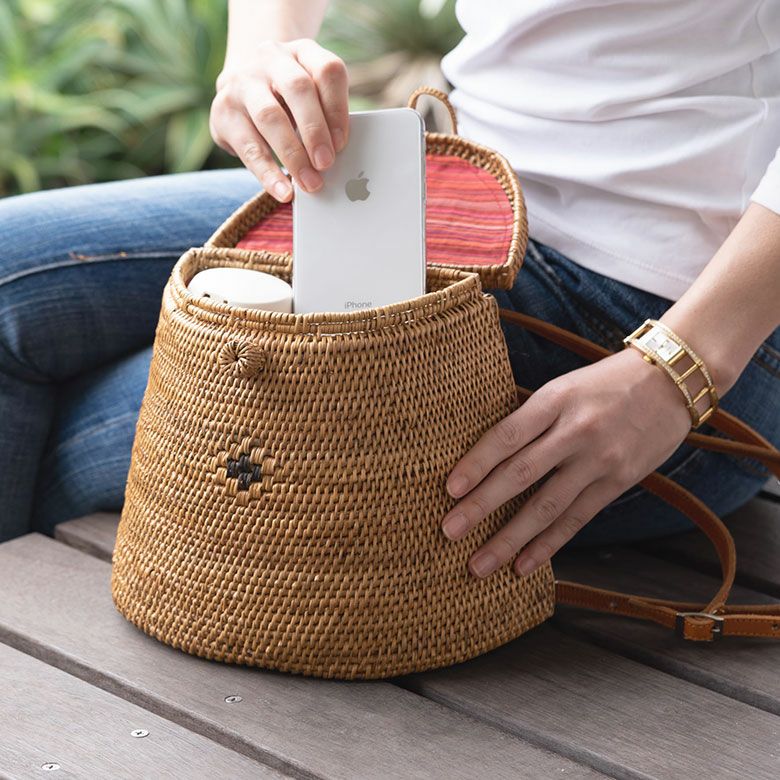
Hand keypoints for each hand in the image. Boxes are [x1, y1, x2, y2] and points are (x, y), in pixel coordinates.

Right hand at [209, 39, 348, 201]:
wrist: (241, 85)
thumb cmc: (288, 99)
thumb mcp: (310, 96)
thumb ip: (325, 117)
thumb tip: (337, 160)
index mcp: (303, 51)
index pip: (327, 71)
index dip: (337, 108)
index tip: (343, 143)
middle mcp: (271, 58)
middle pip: (298, 88)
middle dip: (315, 131)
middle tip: (327, 164)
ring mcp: (243, 81)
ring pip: (269, 115)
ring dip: (293, 154)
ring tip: (309, 183)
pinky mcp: (223, 110)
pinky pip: (248, 146)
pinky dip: (268, 173)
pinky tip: (282, 190)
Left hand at [441, 347, 692, 577]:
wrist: (671, 381)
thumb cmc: (604, 383)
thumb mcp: (563, 388)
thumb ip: (529, 419)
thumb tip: (483, 456)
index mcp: (554, 400)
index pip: (507, 435)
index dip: (476, 463)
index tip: (449, 489)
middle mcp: (575, 431)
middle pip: (521, 473)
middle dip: (481, 506)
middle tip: (449, 532)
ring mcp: (598, 460)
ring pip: (547, 506)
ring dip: (509, 539)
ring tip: (479, 564)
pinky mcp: (617, 482)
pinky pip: (576, 519)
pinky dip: (548, 544)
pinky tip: (523, 565)